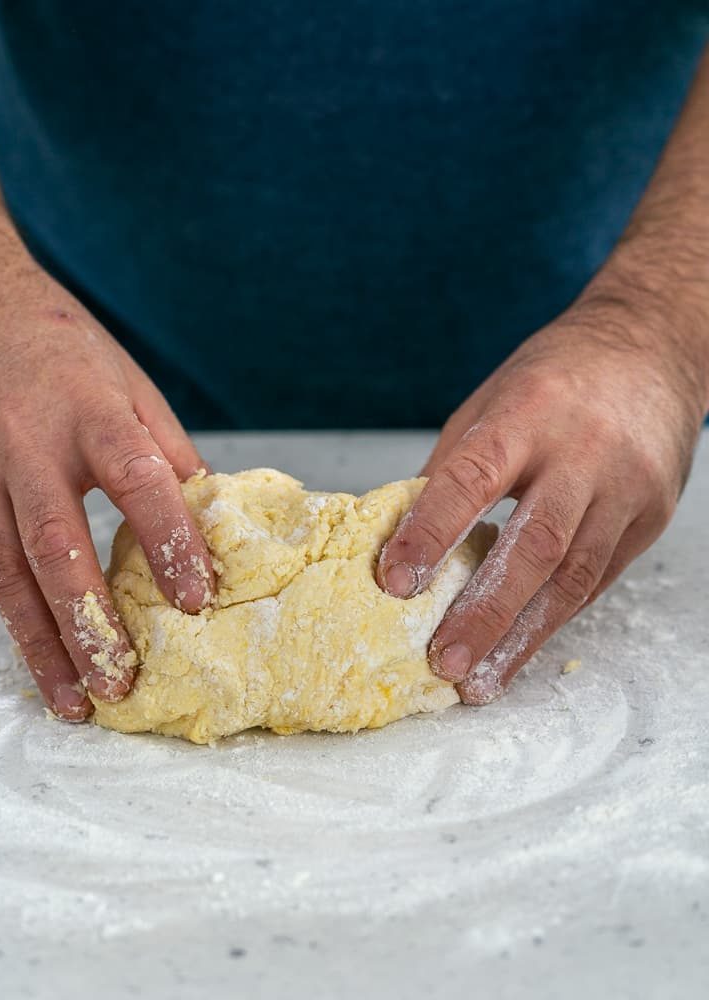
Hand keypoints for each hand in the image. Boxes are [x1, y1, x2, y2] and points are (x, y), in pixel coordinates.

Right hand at [0, 210, 214, 720]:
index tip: (196, 597)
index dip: (169, 539)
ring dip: (43, 643)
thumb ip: (167, 451)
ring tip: (78, 700)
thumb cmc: (55, 345)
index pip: (135, 480)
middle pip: (55, 544)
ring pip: (9, 572)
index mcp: (87, 408)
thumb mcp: (127, 381)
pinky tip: (40, 659)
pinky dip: (14, 619)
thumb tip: (211, 518)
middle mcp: (26, 447)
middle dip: (89, 620)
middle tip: (122, 682)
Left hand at [377, 288, 706, 703]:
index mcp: (527, 413)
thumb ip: (451, 468)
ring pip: (574, 576)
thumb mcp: (490, 402)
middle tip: (444, 660)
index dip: (431, 532)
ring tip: (480, 681)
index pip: (471, 478)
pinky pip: (597, 578)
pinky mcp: (649, 516)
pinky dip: (553, 617)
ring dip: (522, 637)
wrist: (650, 349)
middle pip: (536, 543)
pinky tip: (519, 648)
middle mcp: (583, 453)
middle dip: (486, 611)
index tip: (394, 581)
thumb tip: (405, 537)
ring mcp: (626, 488)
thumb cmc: (555, 376)